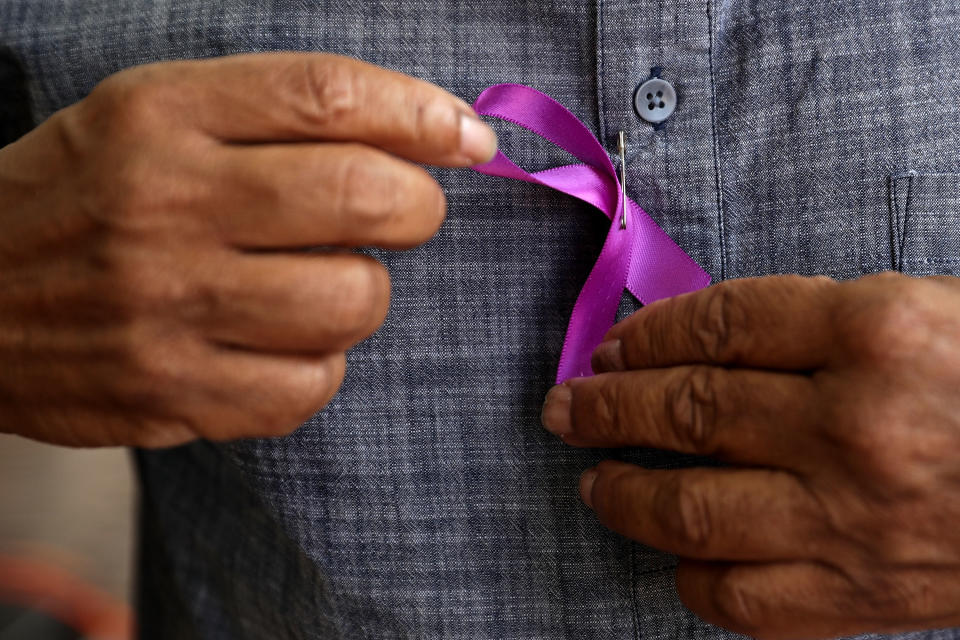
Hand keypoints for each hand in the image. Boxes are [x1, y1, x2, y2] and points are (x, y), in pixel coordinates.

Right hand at [0, 53, 496, 447]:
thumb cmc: (84, 199)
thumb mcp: (152, 120)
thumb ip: (275, 116)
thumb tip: (430, 129)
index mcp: (159, 116)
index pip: (328, 96)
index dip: (423, 114)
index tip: (467, 137)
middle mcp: (165, 204)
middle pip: (363, 197)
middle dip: (416, 207)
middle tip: (400, 214)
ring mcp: (165, 306)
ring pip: (353, 301)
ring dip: (364, 292)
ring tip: (322, 284)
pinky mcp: (169, 392)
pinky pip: (311, 385)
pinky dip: (321, 366)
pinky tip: (282, 344)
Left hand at [541, 273, 959, 638]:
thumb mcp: (925, 314)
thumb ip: (811, 326)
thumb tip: (694, 343)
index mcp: (878, 331)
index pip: (718, 323)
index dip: (646, 334)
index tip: (610, 348)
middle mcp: (854, 425)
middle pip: (687, 410)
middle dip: (606, 409)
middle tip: (566, 408)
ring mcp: (853, 519)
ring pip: (690, 509)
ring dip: (622, 495)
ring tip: (592, 480)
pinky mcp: (863, 599)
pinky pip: (741, 599)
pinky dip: (691, 577)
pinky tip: (675, 555)